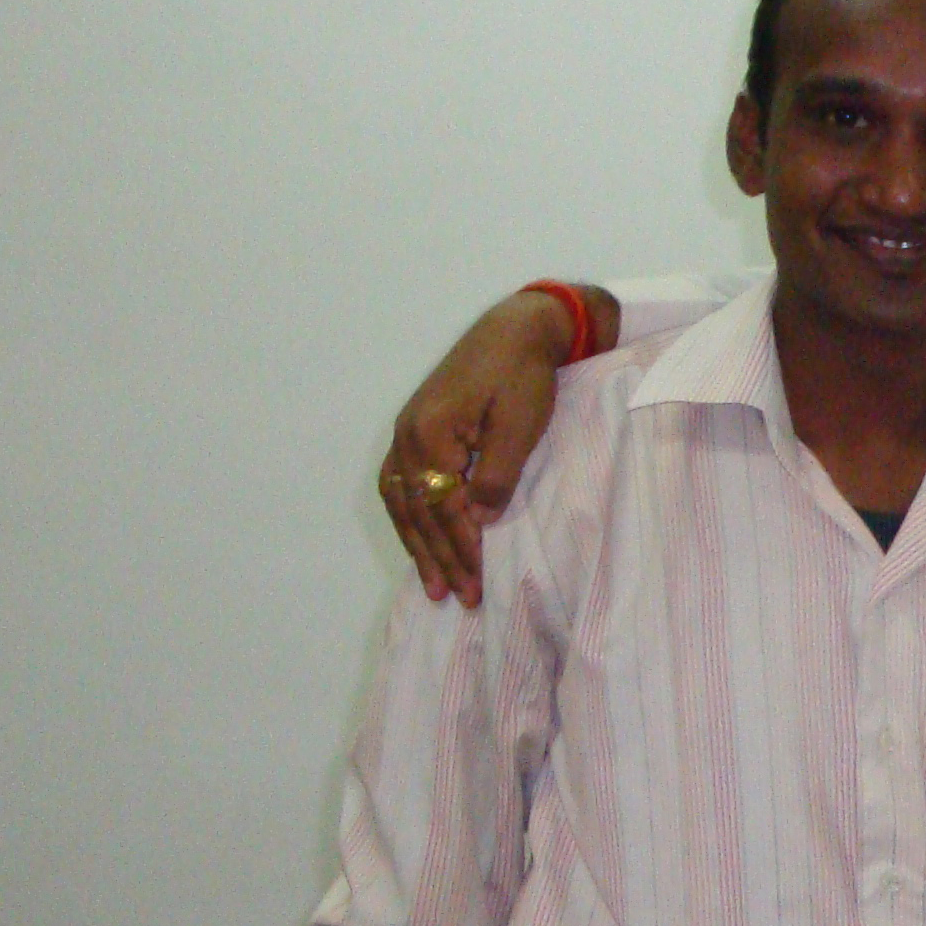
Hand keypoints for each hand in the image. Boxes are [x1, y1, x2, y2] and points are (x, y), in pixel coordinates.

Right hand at [380, 288, 595, 606]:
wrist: (516, 328)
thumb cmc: (525, 374)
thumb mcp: (520, 425)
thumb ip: (497, 475)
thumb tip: (476, 520)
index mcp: (432, 432)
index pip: (443, 507)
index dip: (461, 549)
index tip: (479, 583)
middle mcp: (408, 434)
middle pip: (418, 510)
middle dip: (440, 557)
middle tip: (461, 598)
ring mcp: (406, 431)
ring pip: (402, 502)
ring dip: (418, 545)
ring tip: (433, 585)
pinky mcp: (415, 428)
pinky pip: (400, 484)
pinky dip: (408, 518)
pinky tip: (417, 539)